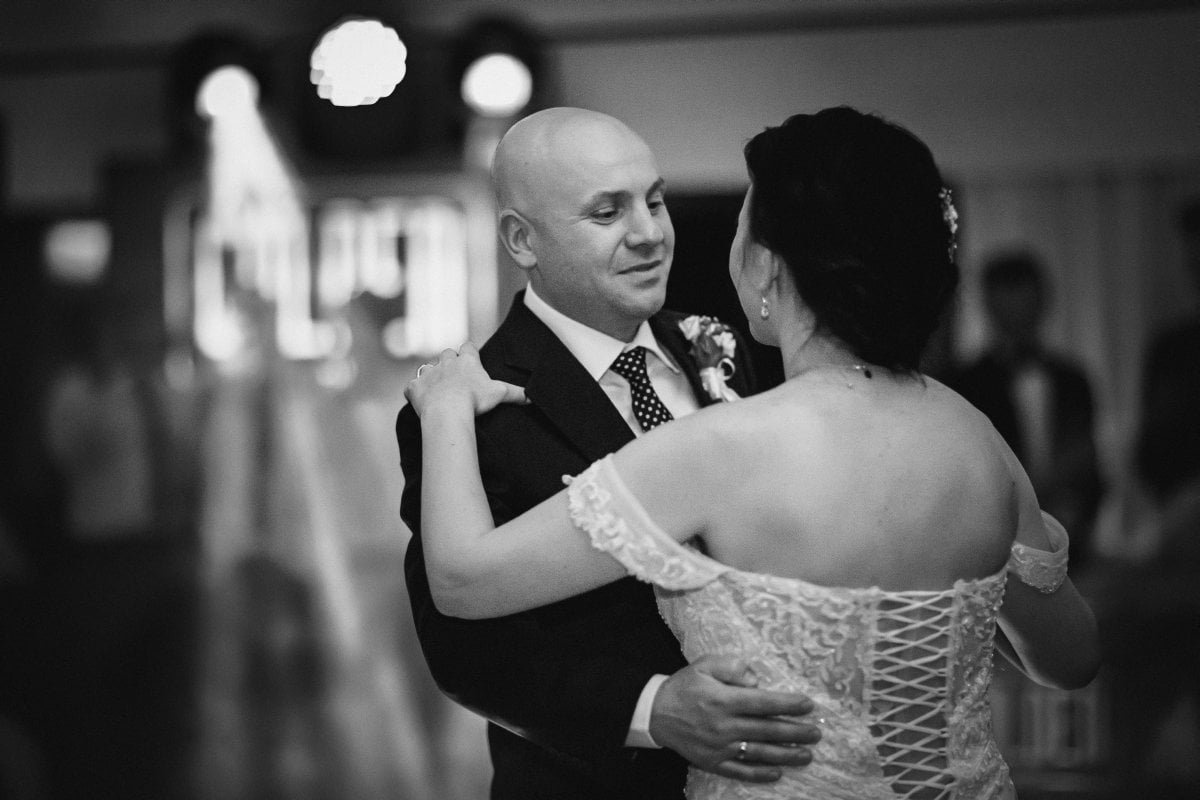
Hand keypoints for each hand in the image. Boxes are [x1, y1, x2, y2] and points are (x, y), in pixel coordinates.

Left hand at [404, 342, 526, 417]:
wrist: (447, 410)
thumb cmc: (474, 400)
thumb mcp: (499, 395)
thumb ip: (515, 393)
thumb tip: (532, 397)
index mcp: (466, 361)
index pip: (468, 347)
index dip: (470, 351)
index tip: (472, 357)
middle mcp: (446, 362)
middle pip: (446, 353)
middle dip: (450, 360)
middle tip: (456, 375)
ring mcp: (428, 374)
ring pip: (427, 368)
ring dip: (432, 375)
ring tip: (438, 388)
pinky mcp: (414, 387)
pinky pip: (412, 387)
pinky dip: (416, 392)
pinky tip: (421, 400)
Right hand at [649, 655, 821, 782]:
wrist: (655, 712)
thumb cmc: (684, 686)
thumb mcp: (705, 665)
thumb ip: (732, 667)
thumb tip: (756, 679)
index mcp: (724, 699)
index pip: (763, 703)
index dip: (788, 704)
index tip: (808, 705)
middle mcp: (724, 725)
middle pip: (767, 730)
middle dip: (795, 732)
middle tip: (816, 733)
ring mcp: (719, 747)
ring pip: (759, 753)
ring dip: (786, 755)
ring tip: (807, 755)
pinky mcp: (712, 762)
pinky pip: (740, 771)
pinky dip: (759, 774)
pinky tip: (777, 773)